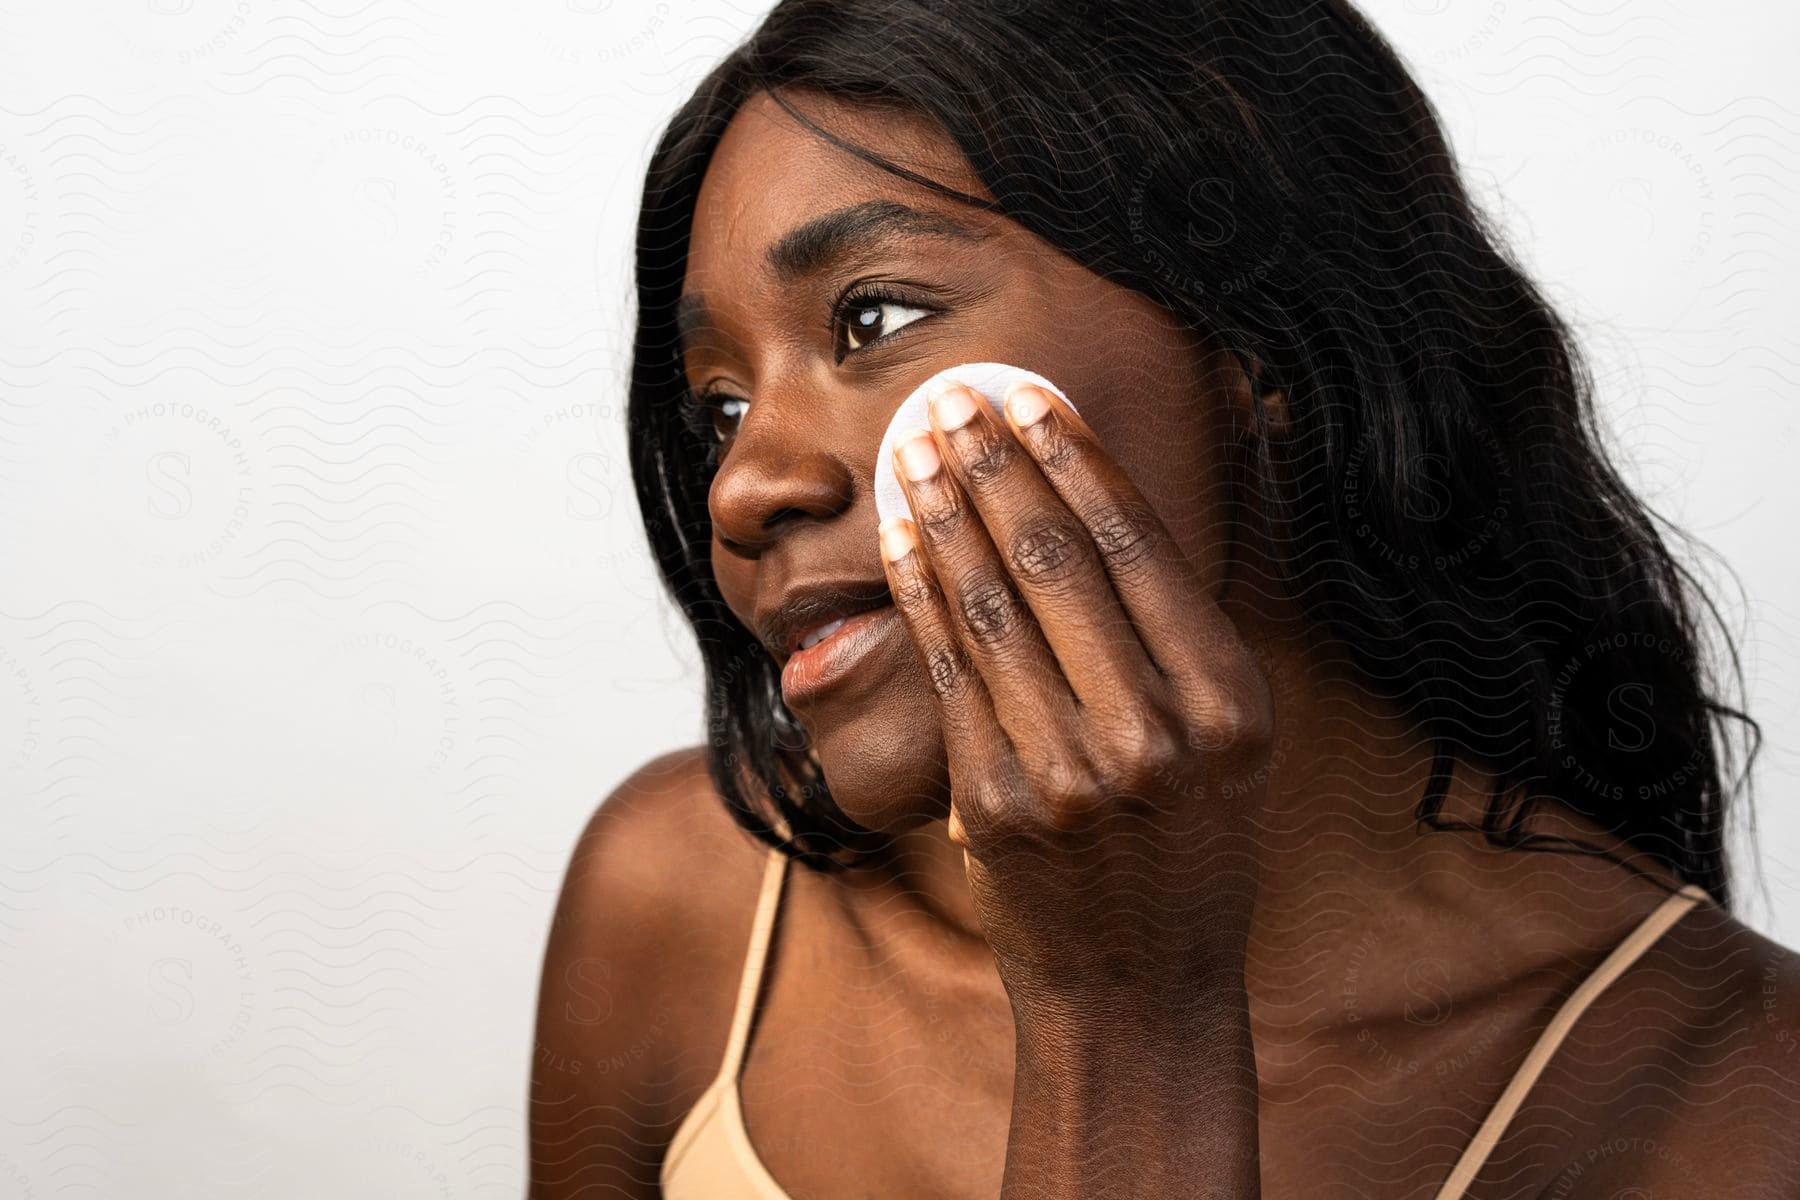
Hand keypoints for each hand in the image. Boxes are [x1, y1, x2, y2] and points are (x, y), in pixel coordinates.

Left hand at [877, 378, 1273, 1034]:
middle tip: (953, 399)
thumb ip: (1177, 638)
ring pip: (991, 602)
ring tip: (913, 448)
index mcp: (1230, 703)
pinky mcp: (995, 802)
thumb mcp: (1228, 745)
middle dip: (995, 464)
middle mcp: (1157, 731)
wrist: (1138, 991)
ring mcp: (1070, 770)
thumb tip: (1096, 502)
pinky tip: (898, 536)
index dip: (1074, 458)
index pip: (1139, 545)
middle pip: (1058, 558)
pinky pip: (948, 668)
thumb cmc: (1186, 855)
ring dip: (943, 511)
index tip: (1030, 397)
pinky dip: (918, 589)